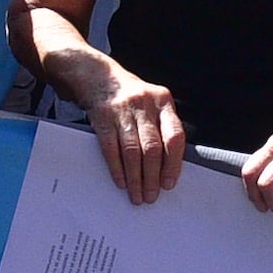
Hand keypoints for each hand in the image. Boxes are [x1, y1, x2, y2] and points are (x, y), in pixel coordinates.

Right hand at [90, 74, 191, 205]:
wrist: (98, 77)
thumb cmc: (131, 96)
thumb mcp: (154, 102)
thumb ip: (164, 127)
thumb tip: (170, 166)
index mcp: (163, 102)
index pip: (174, 136)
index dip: (173, 163)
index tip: (169, 184)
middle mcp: (144, 105)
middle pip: (152, 148)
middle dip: (152, 177)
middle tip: (151, 196)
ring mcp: (122, 111)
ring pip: (132, 152)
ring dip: (135, 178)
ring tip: (137, 195)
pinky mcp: (103, 118)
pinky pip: (111, 149)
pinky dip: (117, 169)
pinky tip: (121, 182)